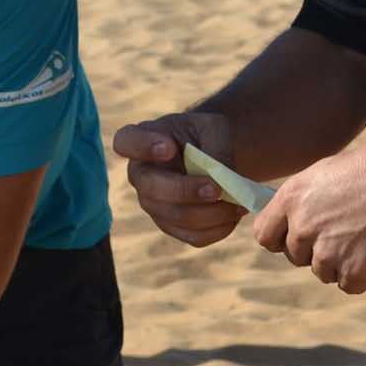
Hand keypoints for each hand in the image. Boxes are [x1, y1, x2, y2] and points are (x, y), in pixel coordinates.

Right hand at [111, 110, 243, 247]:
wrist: (212, 155)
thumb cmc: (206, 135)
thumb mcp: (213, 129)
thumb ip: (215, 149)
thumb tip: (222, 179)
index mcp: (141, 140)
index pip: (125, 141)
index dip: (142, 146)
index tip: (168, 147)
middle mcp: (140, 175)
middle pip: (152, 189)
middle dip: (186, 191)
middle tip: (216, 188)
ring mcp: (153, 204)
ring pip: (178, 217)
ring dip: (213, 213)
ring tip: (240, 202)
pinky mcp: (172, 226)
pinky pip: (194, 236)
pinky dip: (220, 228)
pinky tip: (235, 213)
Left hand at [254, 137, 365, 293]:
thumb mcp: (331, 171)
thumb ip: (308, 198)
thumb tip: (300, 217)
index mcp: (293, 197)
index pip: (264, 234)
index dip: (280, 238)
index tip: (295, 238)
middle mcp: (303, 227)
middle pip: (296, 256)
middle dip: (317, 249)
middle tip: (346, 232)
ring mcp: (327, 252)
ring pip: (323, 272)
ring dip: (342, 262)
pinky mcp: (352, 271)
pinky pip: (350, 284)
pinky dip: (365, 274)